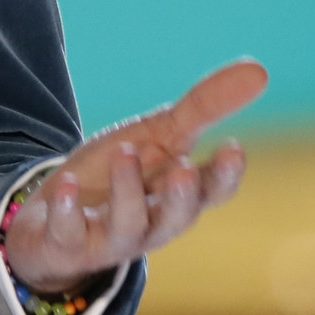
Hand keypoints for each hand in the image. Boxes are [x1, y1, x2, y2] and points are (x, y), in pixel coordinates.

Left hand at [0, 59, 265, 294]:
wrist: (55, 219)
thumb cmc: (120, 175)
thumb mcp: (159, 136)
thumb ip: (204, 108)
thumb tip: (260, 70)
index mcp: (179, 197)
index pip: (211, 191)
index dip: (224, 174)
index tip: (233, 147)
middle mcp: (152, 223)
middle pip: (176, 217)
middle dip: (182, 197)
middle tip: (184, 168)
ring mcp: (111, 237)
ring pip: (127, 223)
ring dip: (127, 190)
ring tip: (125, 153)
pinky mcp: (69, 243)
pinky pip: (69, 233)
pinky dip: (68, 212)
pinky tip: (68, 183)